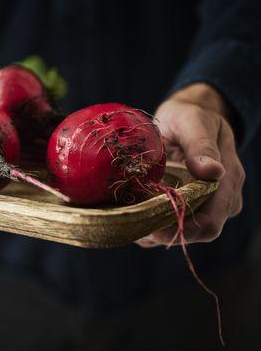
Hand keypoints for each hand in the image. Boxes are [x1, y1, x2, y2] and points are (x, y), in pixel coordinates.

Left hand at [136, 84, 244, 246]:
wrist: (183, 118)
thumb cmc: (189, 117)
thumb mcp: (194, 122)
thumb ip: (201, 145)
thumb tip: (213, 172)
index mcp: (227, 183)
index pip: (209, 224)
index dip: (181, 230)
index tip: (151, 228)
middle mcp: (217, 201)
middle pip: (191, 233)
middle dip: (160, 232)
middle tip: (129, 222)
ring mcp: (200, 206)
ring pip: (175, 232)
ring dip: (150, 230)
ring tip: (124, 216)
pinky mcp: (182, 206)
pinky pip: (164, 225)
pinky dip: (146, 223)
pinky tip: (126, 213)